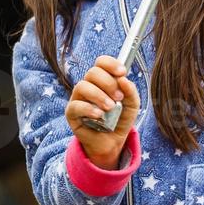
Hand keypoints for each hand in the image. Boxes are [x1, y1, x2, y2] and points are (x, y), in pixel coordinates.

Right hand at [65, 55, 140, 169]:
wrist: (112, 142)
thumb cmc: (120, 120)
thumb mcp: (132, 105)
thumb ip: (131, 92)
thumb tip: (124, 79)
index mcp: (102, 80)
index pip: (101, 63)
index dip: (110, 64)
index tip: (122, 73)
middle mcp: (88, 86)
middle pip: (92, 72)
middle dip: (108, 83)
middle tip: (119, 97)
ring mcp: (78, 99)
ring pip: (82, 86)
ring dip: (99, 96)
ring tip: (110, 108)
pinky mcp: (72, 113)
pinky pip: (76, 105)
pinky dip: (89, 109)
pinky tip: (99, 115)